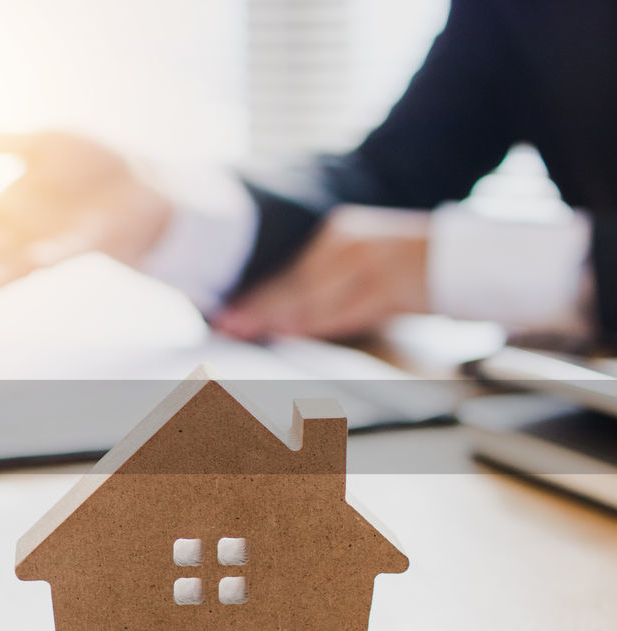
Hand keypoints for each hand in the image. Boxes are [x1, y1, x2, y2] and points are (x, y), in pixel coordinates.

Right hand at [0, 131, 172, 289]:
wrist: (140, 182)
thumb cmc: (90, 164)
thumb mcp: (38, 145)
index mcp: (12, 205)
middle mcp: (27, 227)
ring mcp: (54, 237)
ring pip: (18, 258)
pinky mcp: (85, 239)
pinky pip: (63, 248)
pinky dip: (49, 253)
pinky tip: (35, 260)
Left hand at [214, 205, 430, 340]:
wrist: (469, 260)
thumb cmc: (411, 270)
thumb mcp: (361, 265)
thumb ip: (323, 284)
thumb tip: (280, 316)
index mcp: (337, 234)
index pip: (287, 269)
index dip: (255, 293)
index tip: (225, 311)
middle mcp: (349, 243)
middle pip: (293, 282)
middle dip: (256, 307)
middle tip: (226, 325)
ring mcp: (370, 262)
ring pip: (314, 296)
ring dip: (278, 317)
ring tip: (247, 330)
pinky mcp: (390, 285)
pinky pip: (345, 309)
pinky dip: (316, 322)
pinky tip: (291, 331)